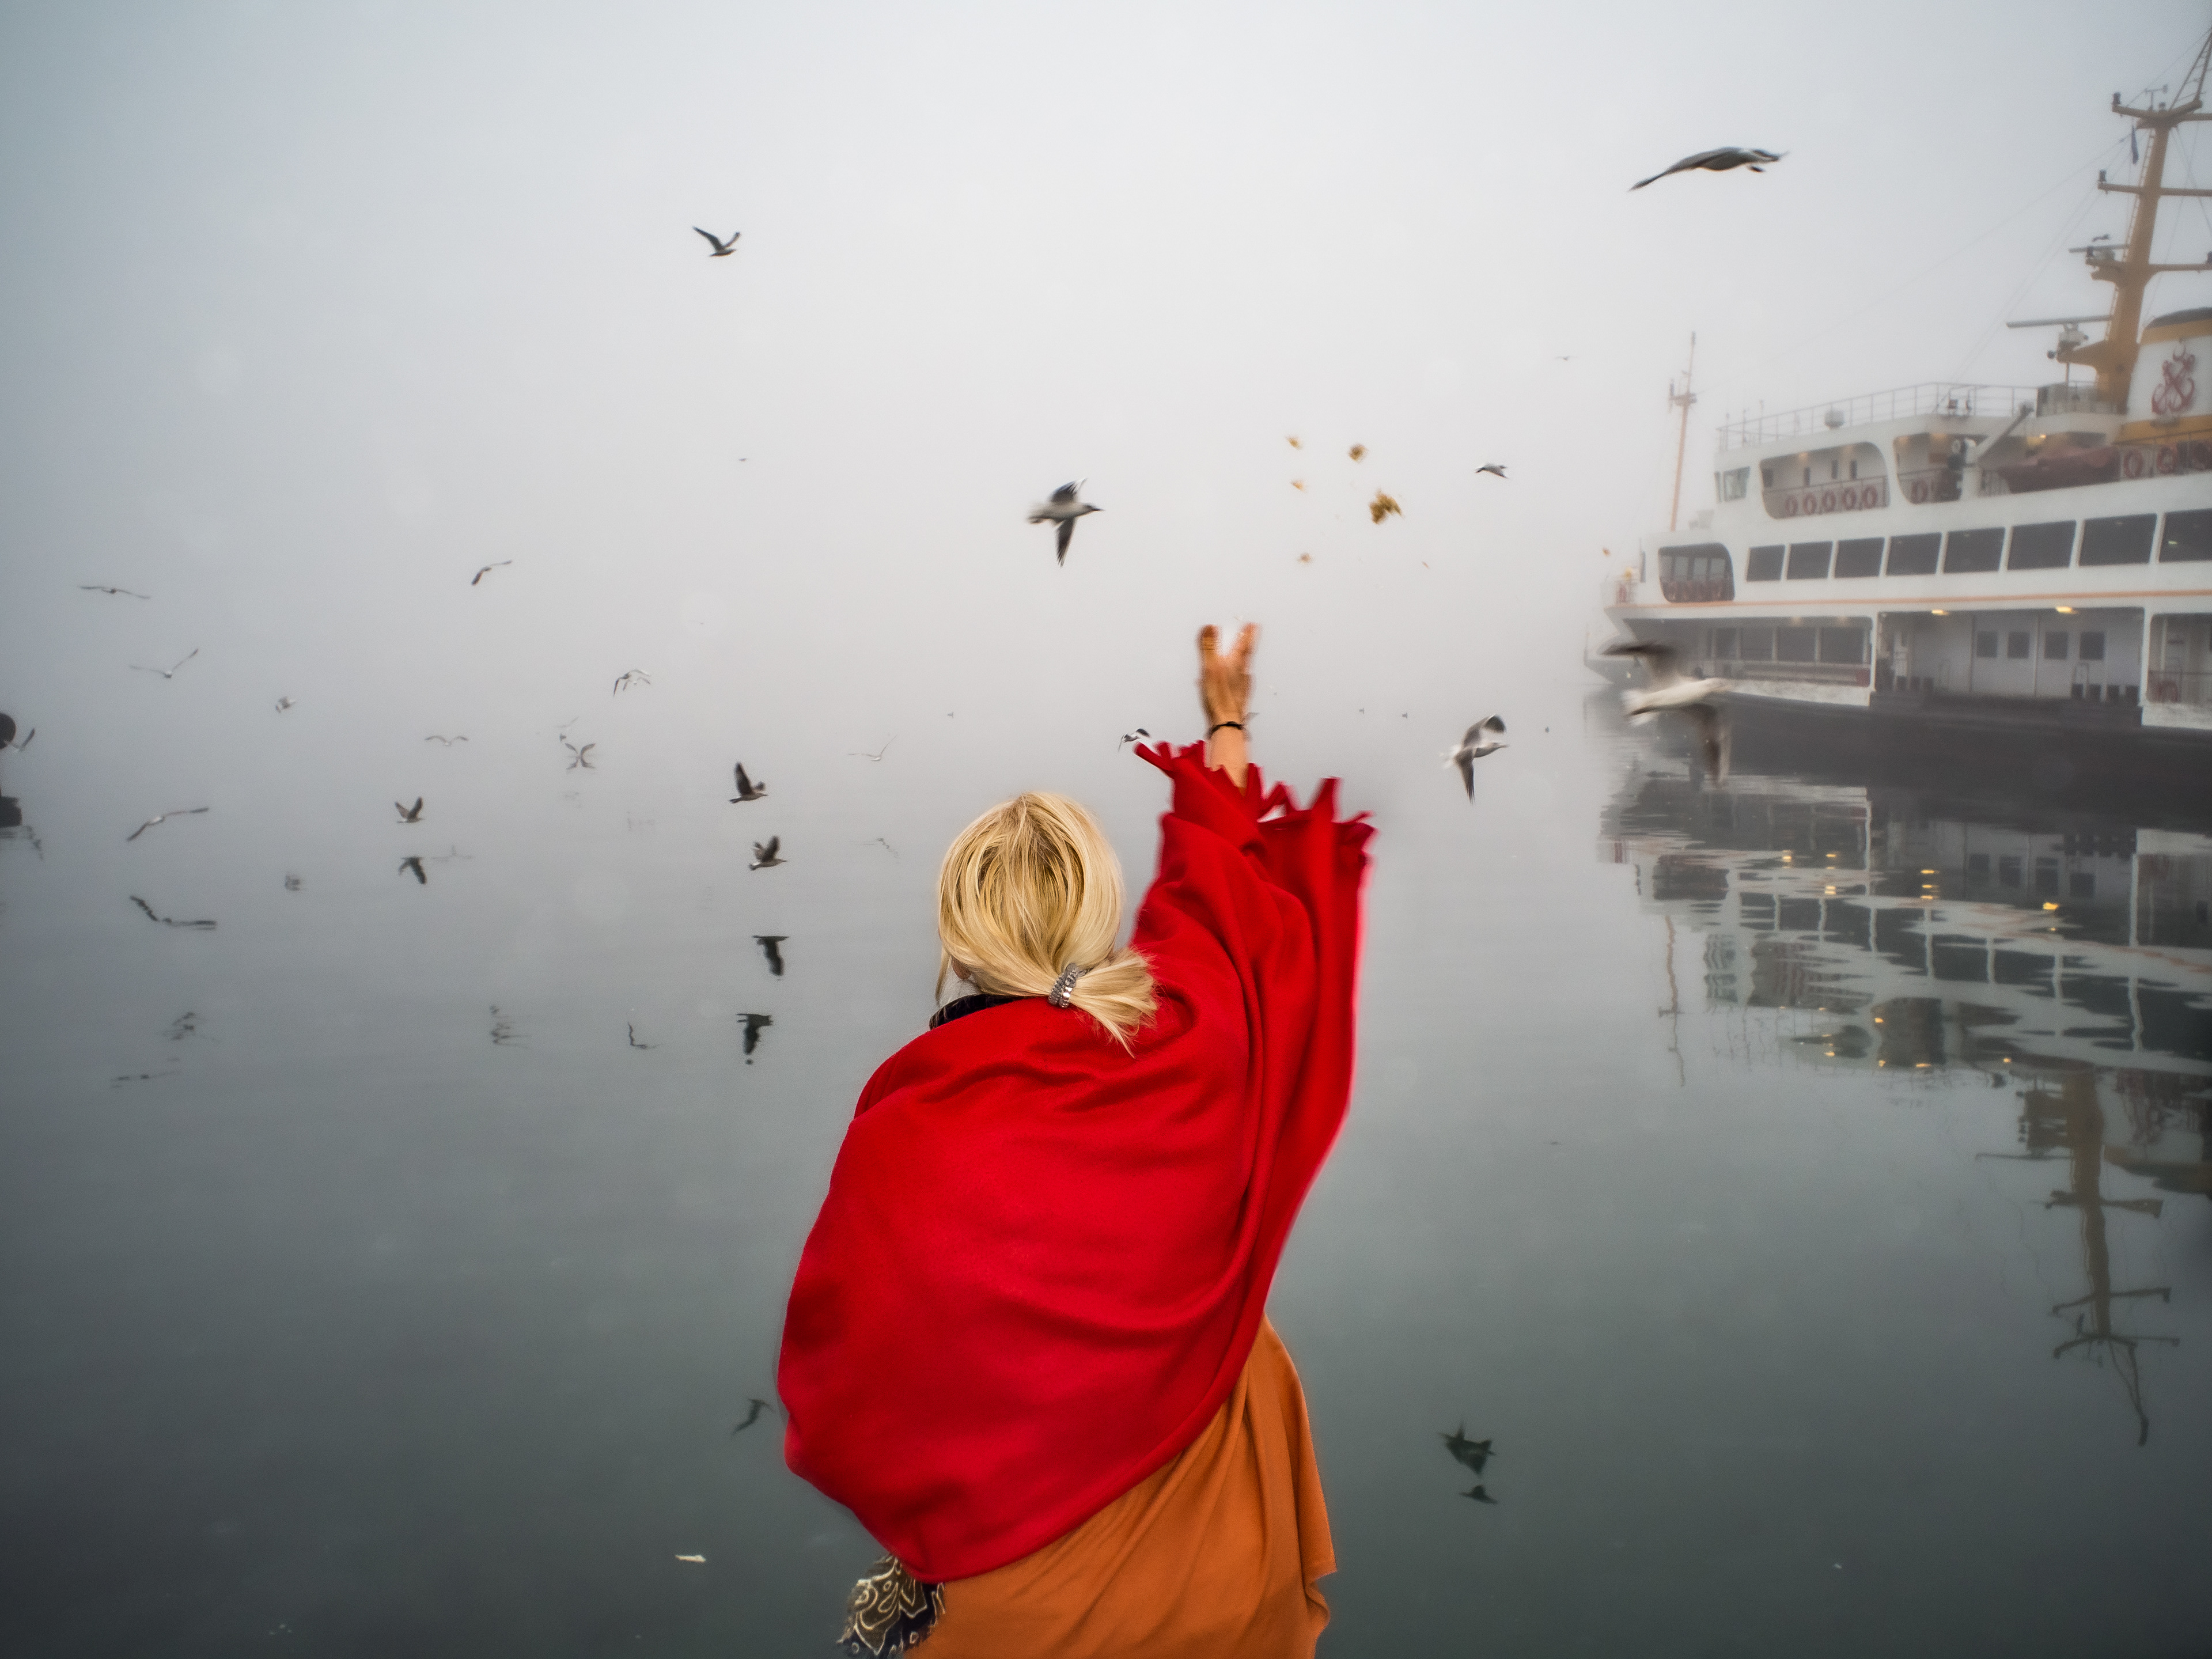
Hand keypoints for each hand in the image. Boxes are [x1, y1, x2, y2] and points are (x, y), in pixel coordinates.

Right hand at [1196, 623, 1255, 786]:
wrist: (1227, 724)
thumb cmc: (1219, 697)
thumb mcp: (1210, 668)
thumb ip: (1209, 647)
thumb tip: (1211, 627)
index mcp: (1236, 663)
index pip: (1244, 643)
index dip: (1248, 633)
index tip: (1253, 625)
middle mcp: (1242, 673)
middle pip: (1246, 654)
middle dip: (1247, 643)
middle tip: (1250, 635)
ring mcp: (1242, 686)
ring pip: (1243, 668)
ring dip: (1241, 659)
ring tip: (1240, 654)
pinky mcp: (1238, 697)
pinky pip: (1237, 681)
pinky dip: (1234, 675)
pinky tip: (1227, 680)